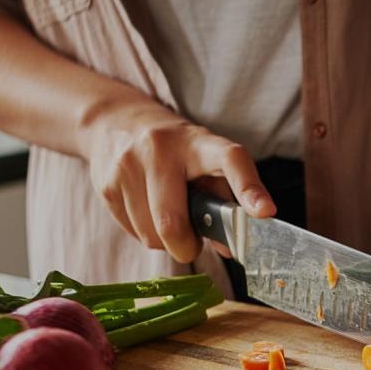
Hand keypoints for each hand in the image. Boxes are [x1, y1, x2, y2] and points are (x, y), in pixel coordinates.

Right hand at [81, 97, 274, 263]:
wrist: (115, 122)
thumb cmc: (174, 153)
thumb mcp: (203, 162)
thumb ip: (222, 203)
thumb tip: (231, 247)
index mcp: (199, 142)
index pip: (229, 161)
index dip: (249, 189)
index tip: (265, 213)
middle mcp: (161, 148)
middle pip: (172, 222)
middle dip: (186, 247)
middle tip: (191, 245)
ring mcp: (128, 165)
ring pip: (151, 235)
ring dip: (163, 242)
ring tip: (167, 218)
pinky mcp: (106, 184)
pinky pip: (132, 232)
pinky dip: (143, 233)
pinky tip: (145, 211)